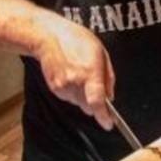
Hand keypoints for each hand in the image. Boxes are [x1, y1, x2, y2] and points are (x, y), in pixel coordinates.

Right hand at [32, 16, 115, 130]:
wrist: (49, 37)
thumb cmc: (76, 40)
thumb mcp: (101, 52)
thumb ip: (108, 77)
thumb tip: (111, 96)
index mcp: (90, 73)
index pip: (97, 102)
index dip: (104, 116)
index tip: (109, 124)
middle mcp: (75, 82)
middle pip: (88, 106)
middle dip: (94, 102)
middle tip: (94, 85)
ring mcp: (63, 87)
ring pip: (79, 103)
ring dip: (83, 96)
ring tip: (80, 74)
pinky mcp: (55, 89)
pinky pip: (69, 98)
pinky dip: (73, 92)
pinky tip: (71, 75)